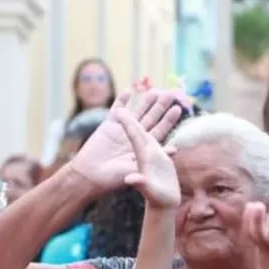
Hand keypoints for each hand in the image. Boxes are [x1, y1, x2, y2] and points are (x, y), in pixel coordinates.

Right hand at [70, 90, 185, 193]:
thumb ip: (154, 157)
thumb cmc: (114, 178)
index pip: (159, 130)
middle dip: (160, 106)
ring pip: (136, 112)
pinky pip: (116, 110)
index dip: (168, 120)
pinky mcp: (108, 126)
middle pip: (150, 118)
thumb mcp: (137, 168)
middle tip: (171, 94)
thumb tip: (175, 149)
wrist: (90, 176)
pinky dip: (121, 101)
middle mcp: (135, 136)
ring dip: (145, 102)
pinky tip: (128, 91)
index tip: (178, 108)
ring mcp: (122, 130)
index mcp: (143, 146)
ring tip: (154, 91)